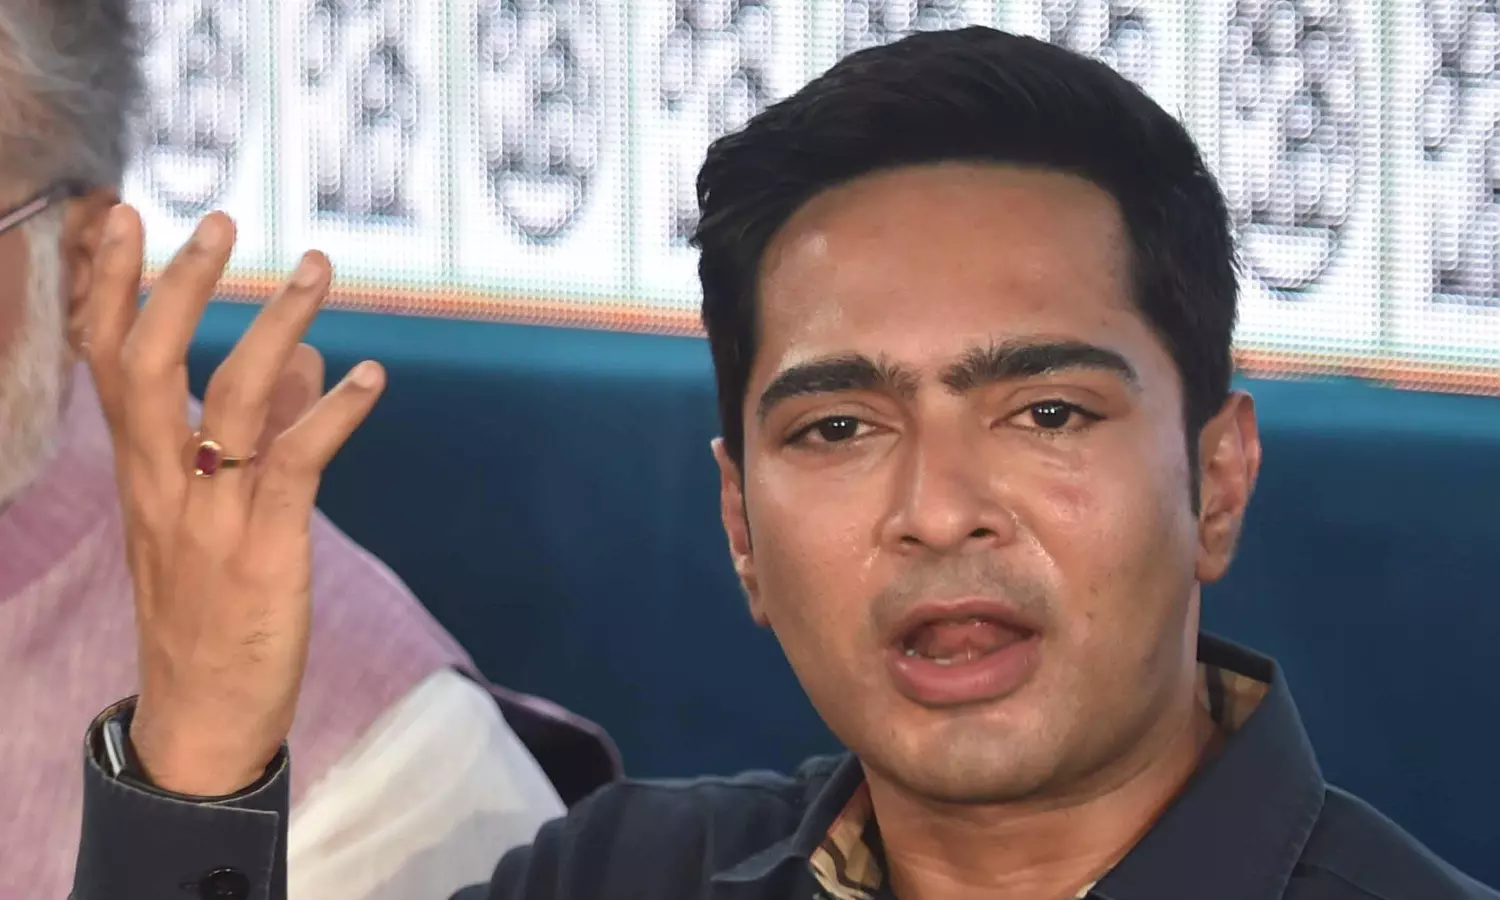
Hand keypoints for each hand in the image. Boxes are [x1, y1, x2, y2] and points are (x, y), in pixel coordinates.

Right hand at [84, 207, 384, 795]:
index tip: (121, 217)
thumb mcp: (219, 512)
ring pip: (230, 400)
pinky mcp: (263, 545)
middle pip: (150, 364)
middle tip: (220, 219)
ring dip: (275, 327)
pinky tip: (370, 376)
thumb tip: (311, 358)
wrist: (203, 713)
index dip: (111, 288)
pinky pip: (296, 463)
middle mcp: (164, 482)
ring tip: (314, 268)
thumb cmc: (210, 607)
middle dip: (179, 286)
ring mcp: (211, 514)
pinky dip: (334, 415)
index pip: (109, 362)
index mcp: (143, 470)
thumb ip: (262, 429)